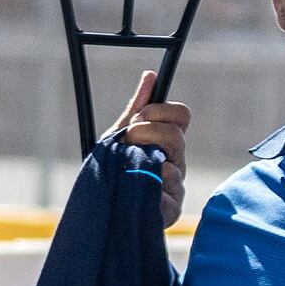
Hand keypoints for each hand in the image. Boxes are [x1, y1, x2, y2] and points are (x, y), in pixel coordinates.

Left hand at [109, 67, 192, 217]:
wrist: (102, 207)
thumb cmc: (116, 169)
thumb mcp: (120, 135)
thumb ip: (136, 107)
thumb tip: (150, 76)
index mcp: (167, 140)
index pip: (181, 115)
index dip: (162, 110)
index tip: (141, 114)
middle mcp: (176, 160)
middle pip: (177, 136)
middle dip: (147, 133)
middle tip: (128, 140)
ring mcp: (176, 185)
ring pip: (172, 166)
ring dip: (144, 161)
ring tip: (128, 167)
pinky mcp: (171, 209)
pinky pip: (168, 194)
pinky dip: (150, 188)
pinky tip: (137, 188)